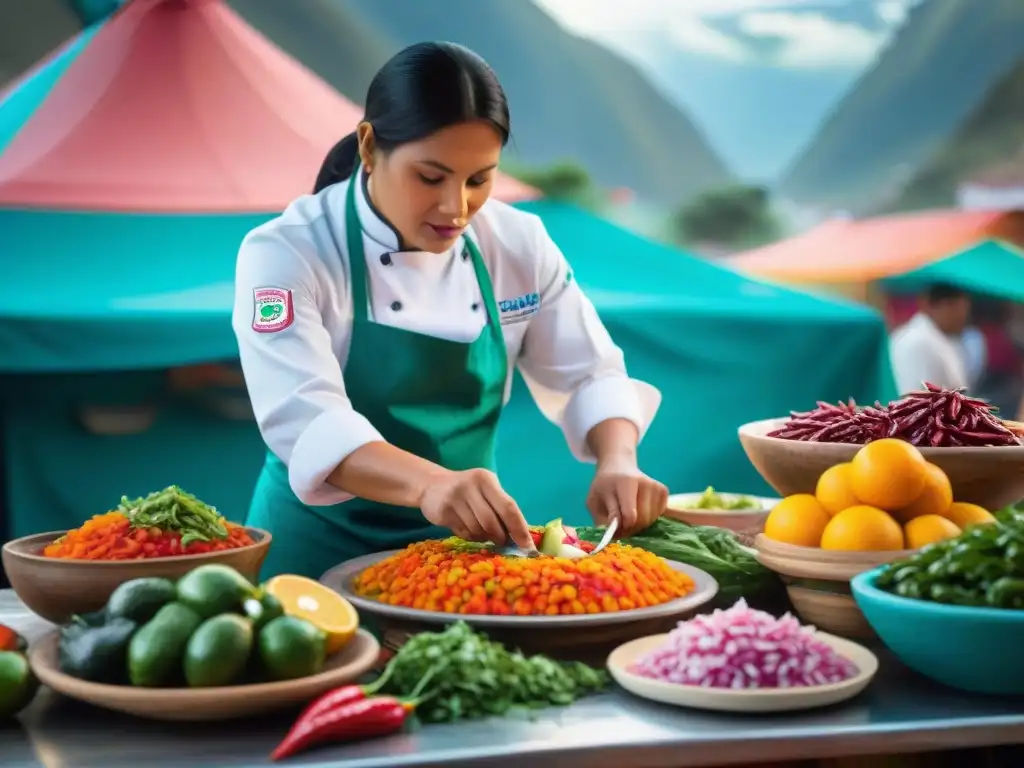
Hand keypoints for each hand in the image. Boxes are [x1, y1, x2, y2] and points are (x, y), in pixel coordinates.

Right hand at [419, 469, 533, 548]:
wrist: (432, 486)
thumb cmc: (468, 491)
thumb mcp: (485, 490)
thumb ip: (501, 507)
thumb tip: (522, 537)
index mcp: (486, 480)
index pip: (508, 507)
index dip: (519, 529)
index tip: (528, 546)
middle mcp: (471, 486)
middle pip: (492, 522)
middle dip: (500, 537)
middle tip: (503, 542)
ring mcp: (455, 499)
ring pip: (478, 530)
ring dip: (485, 538)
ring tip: (484, 534)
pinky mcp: (443, 512)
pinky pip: (464, 533)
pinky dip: (472, 537)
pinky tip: (470, 529)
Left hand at [585, 456, 667, 536]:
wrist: (618, 467)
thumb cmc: (604, 487)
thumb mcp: (594, 501)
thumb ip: (602, 520)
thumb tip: (615, 534)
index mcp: (625, 482)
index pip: (630, 515)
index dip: (621, 527)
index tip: (614, 526)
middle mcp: (645, 483)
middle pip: (643, 520)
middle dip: (630, 528)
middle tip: (620, 525)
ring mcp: (657, 487)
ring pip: (651, 520)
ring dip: (638, 525)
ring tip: (627, 516)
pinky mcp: (664, 491)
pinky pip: (657, 516)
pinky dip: (647, 519)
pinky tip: (638, 509)